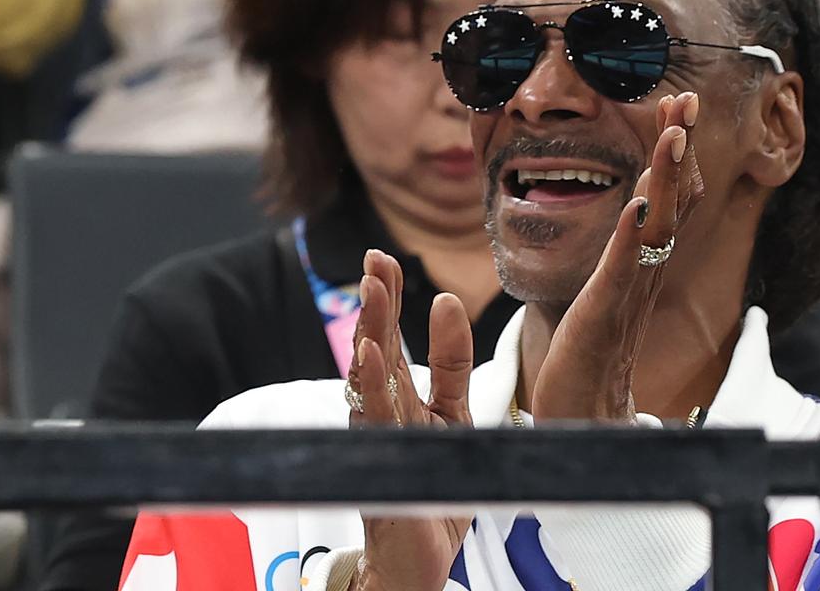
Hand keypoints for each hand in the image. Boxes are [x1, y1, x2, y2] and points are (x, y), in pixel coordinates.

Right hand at [346, 250, 474, 590]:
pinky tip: (366, 353)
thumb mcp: (453, 418)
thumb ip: (451, 367)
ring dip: (370, 329)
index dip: (390, 298)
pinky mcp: (379, 462)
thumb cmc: (432, 490)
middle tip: (374, 257)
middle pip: (377, 345)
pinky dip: (369, 384)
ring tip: (371, 288)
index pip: (394, 337)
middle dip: (376, 301)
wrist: (418, 561)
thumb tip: (448, 305)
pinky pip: (374, 418)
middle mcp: (383, 410)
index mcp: (403, 397)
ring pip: (370, 375)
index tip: (385, 257)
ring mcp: (377, 436)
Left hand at [532, 91, 705, 421]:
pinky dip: (633, 232)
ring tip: (673, 132)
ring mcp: (629, 289)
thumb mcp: (606, 299)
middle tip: (686, 99)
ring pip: (657, 223)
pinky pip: (624, 266)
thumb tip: (627, 229)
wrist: (585, 418)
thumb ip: (620, 264)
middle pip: (673, 200)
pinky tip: (637, 202)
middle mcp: (644, 271)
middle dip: (679, 148)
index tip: (677, 108)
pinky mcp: (606, 310)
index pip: (667, 199)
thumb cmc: (587, 362)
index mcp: (642, 265)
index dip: (674, 153)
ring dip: (667, 176)